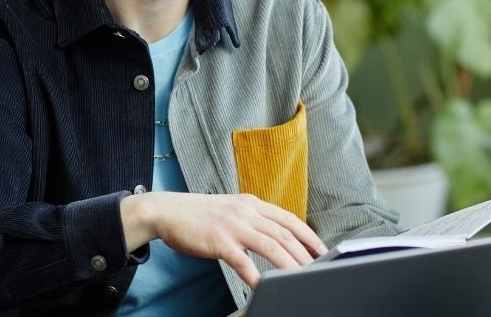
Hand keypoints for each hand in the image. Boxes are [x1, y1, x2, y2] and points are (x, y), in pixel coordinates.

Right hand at [121, 192, 326, 285]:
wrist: (168, 211)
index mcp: (253, 204)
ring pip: (270, 245)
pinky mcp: (219, 241)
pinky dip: (255, 275)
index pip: (289, 219)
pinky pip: (242, 260)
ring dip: (288, 264)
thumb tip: (275, 238)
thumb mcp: (233, 210)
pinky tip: (263, 286)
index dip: (308, 235)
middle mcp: (247, 212)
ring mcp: (233, 226)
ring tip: (301, 278)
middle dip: (304, 253)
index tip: (322, 250)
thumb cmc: (200, 215)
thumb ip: (254, 220)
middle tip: (318, 269)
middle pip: (284, 234)